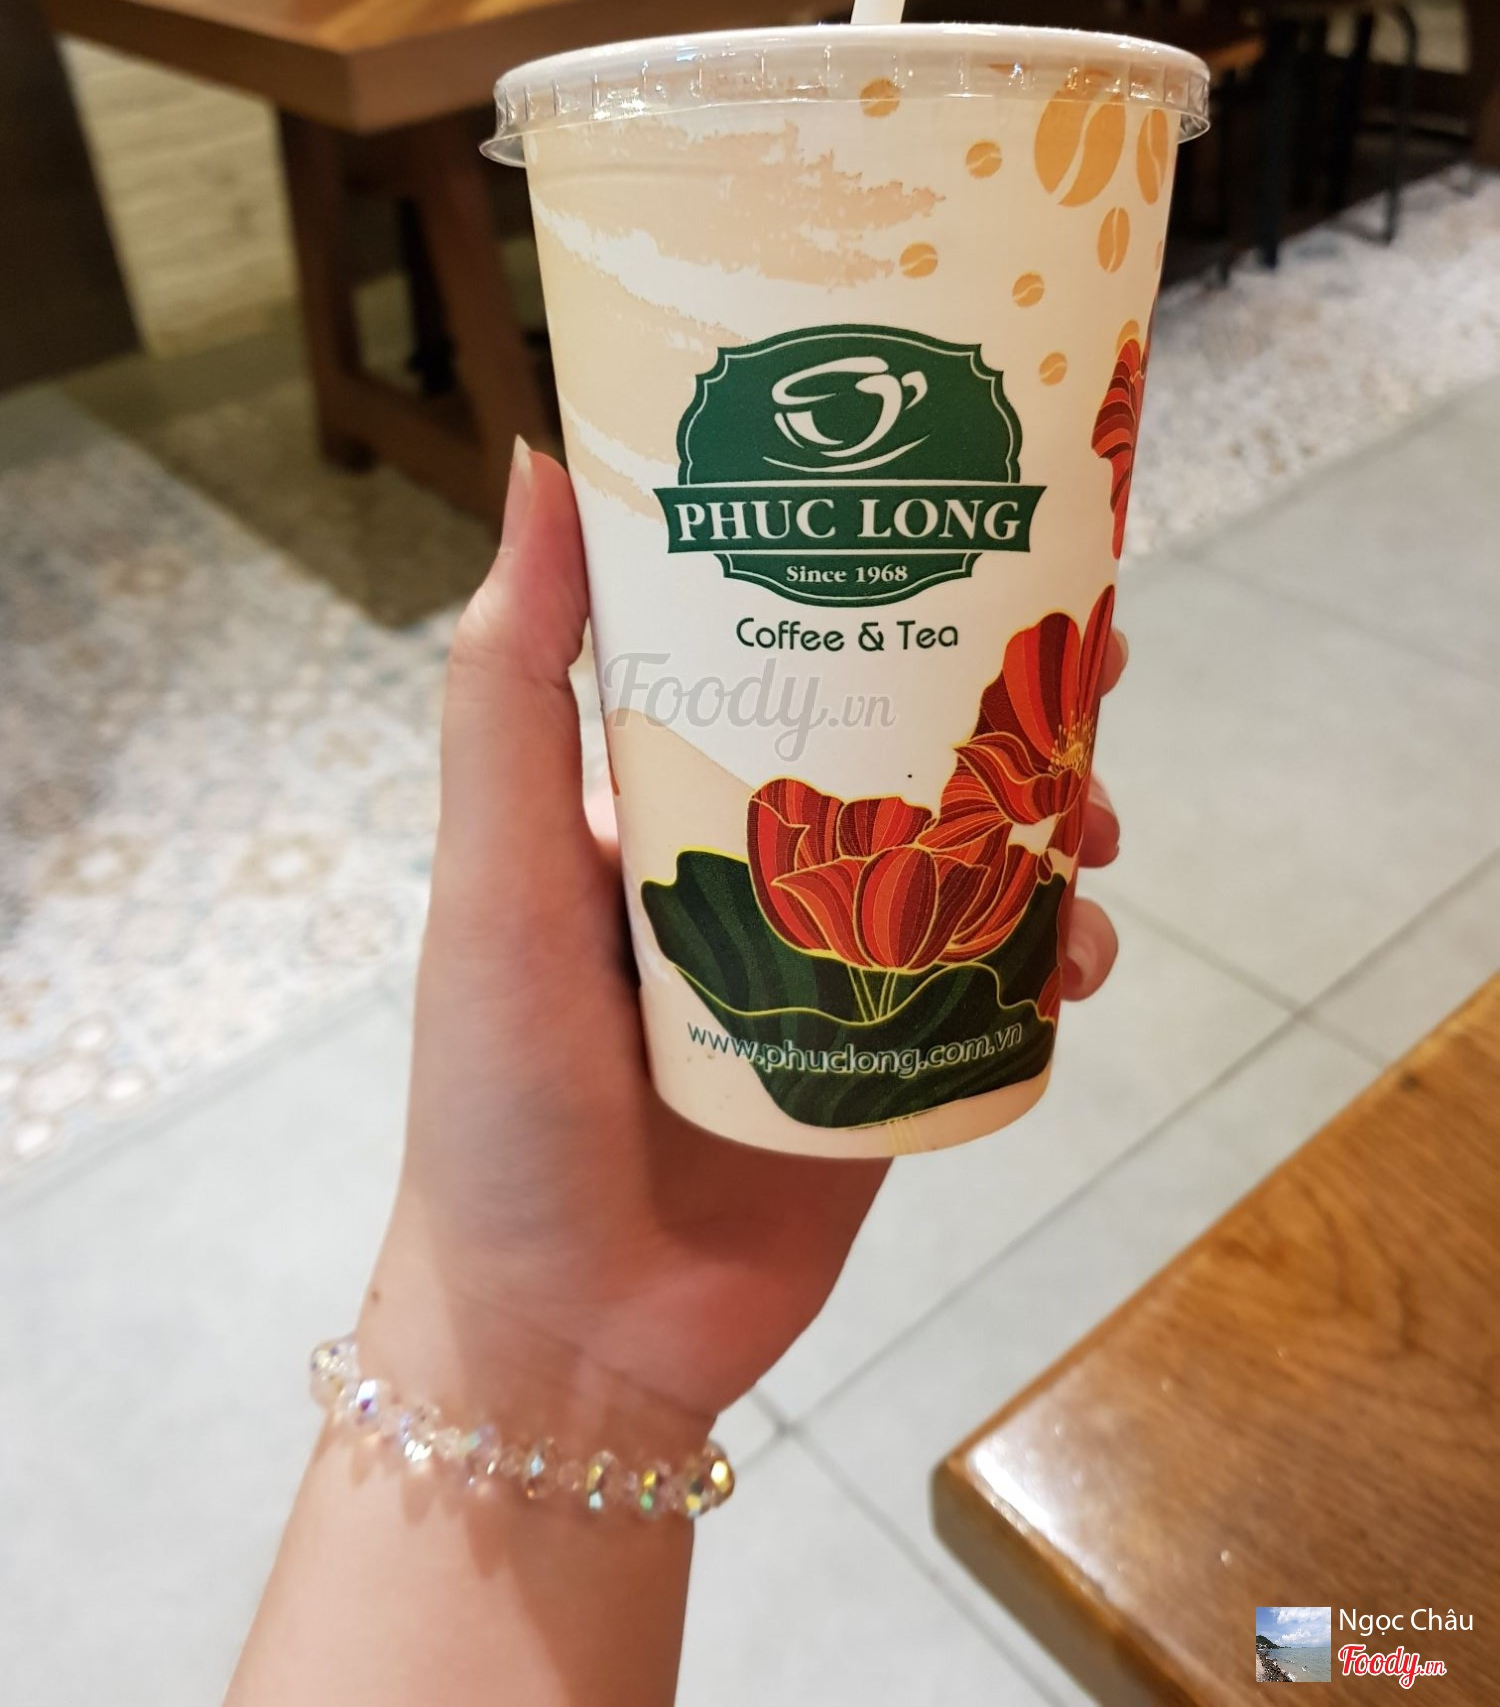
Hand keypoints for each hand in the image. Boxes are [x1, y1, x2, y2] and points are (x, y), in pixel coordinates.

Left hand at [370, 445, 1125, 1428]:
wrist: (568, 1335)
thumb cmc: (503, 1094)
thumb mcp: (494, 875)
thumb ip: (511, 689)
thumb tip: (541, 464)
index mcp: (662, 795)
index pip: (787, 649)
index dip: (885, 580)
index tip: (982, 519)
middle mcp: (759, 862)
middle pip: (911, 739)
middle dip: (1012, 694)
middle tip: (1099, 656)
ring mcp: (835, 965)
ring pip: (979, 853)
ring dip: (1059, 820)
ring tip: (1102, 824)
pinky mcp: (895, 1064)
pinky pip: (998, 982)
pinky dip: (1056, 953)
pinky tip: (1081, 955)